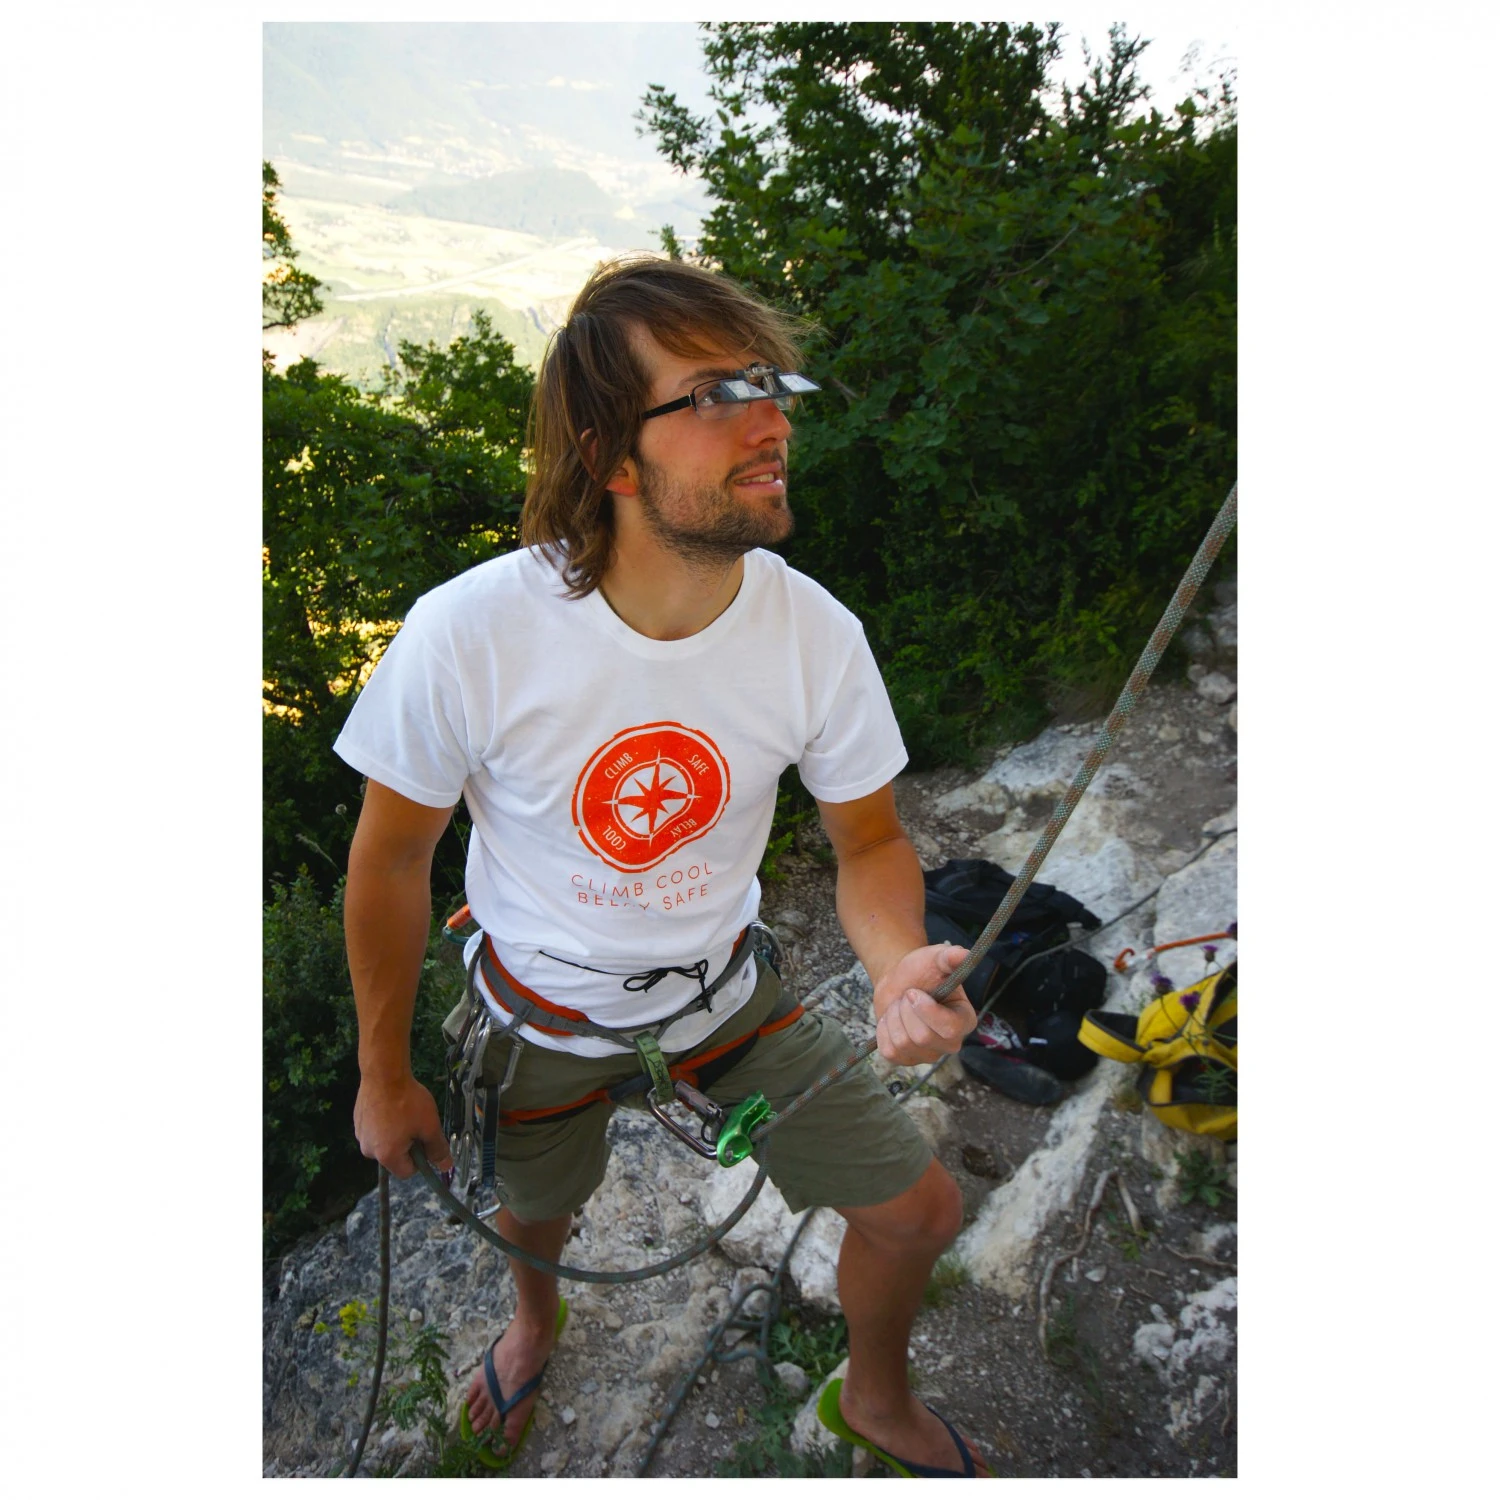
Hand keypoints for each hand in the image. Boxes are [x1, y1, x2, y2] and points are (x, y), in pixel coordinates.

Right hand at [353, 1073, 452, 1178]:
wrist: (383, 1073)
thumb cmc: (408, 1101)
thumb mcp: (429, 1126)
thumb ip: (437, 1148)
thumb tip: (445, 1166)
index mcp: (386, 1156)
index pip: (407, 1172)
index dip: (420, 1159)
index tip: (425, 1139)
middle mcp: (368, 1150)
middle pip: (395, 1157)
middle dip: (408, 1144)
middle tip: (415, 1123)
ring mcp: (360, 1135)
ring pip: (385, 1142)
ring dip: (396, 1133)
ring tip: (402, 1112)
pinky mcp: (357, 1121)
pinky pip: (375, 1130)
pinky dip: (384, 1123)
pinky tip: (391, 1106)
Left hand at [872, 942, 975, 1065]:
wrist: (899, 981)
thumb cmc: (922, 971)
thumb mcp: (935, 959)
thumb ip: (950, 957)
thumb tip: (963, 954)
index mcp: (964, 1021)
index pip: (949, 1029)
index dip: (927, 1011)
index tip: (914, 992)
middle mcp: (951, 1043)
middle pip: (921, 1038)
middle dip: (905, 1011)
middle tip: (907, 996)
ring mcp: (928, 1054)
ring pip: (902, 1043)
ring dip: (893, 1017)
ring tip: (900, 1006)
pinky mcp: (906, 1060)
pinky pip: (889, 1051)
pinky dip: (883, 1030)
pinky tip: (892, 1020)